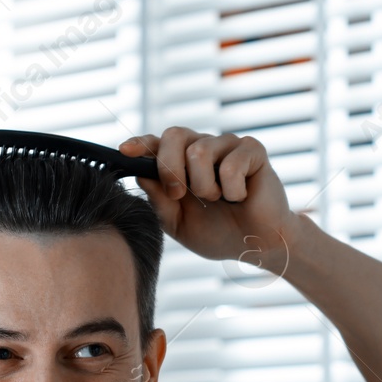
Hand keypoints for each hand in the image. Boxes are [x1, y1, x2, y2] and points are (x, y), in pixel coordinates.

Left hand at [118, 128, 304, 272]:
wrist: (256, 246)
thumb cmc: (218, 233)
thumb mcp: (177, 223)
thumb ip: (158, 200)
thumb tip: (139, 173)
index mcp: (181, 162)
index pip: (156, 143)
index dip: (140, 144)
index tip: (125, 151)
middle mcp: (203, 148)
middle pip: (174, 135)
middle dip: (169, 167)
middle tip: (178, 194)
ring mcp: (228, 146)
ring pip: (200, 151)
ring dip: (205, 186)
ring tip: (218, 200)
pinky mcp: (252, 150)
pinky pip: (231, 164)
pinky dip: (232, 189)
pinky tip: (241, 198)